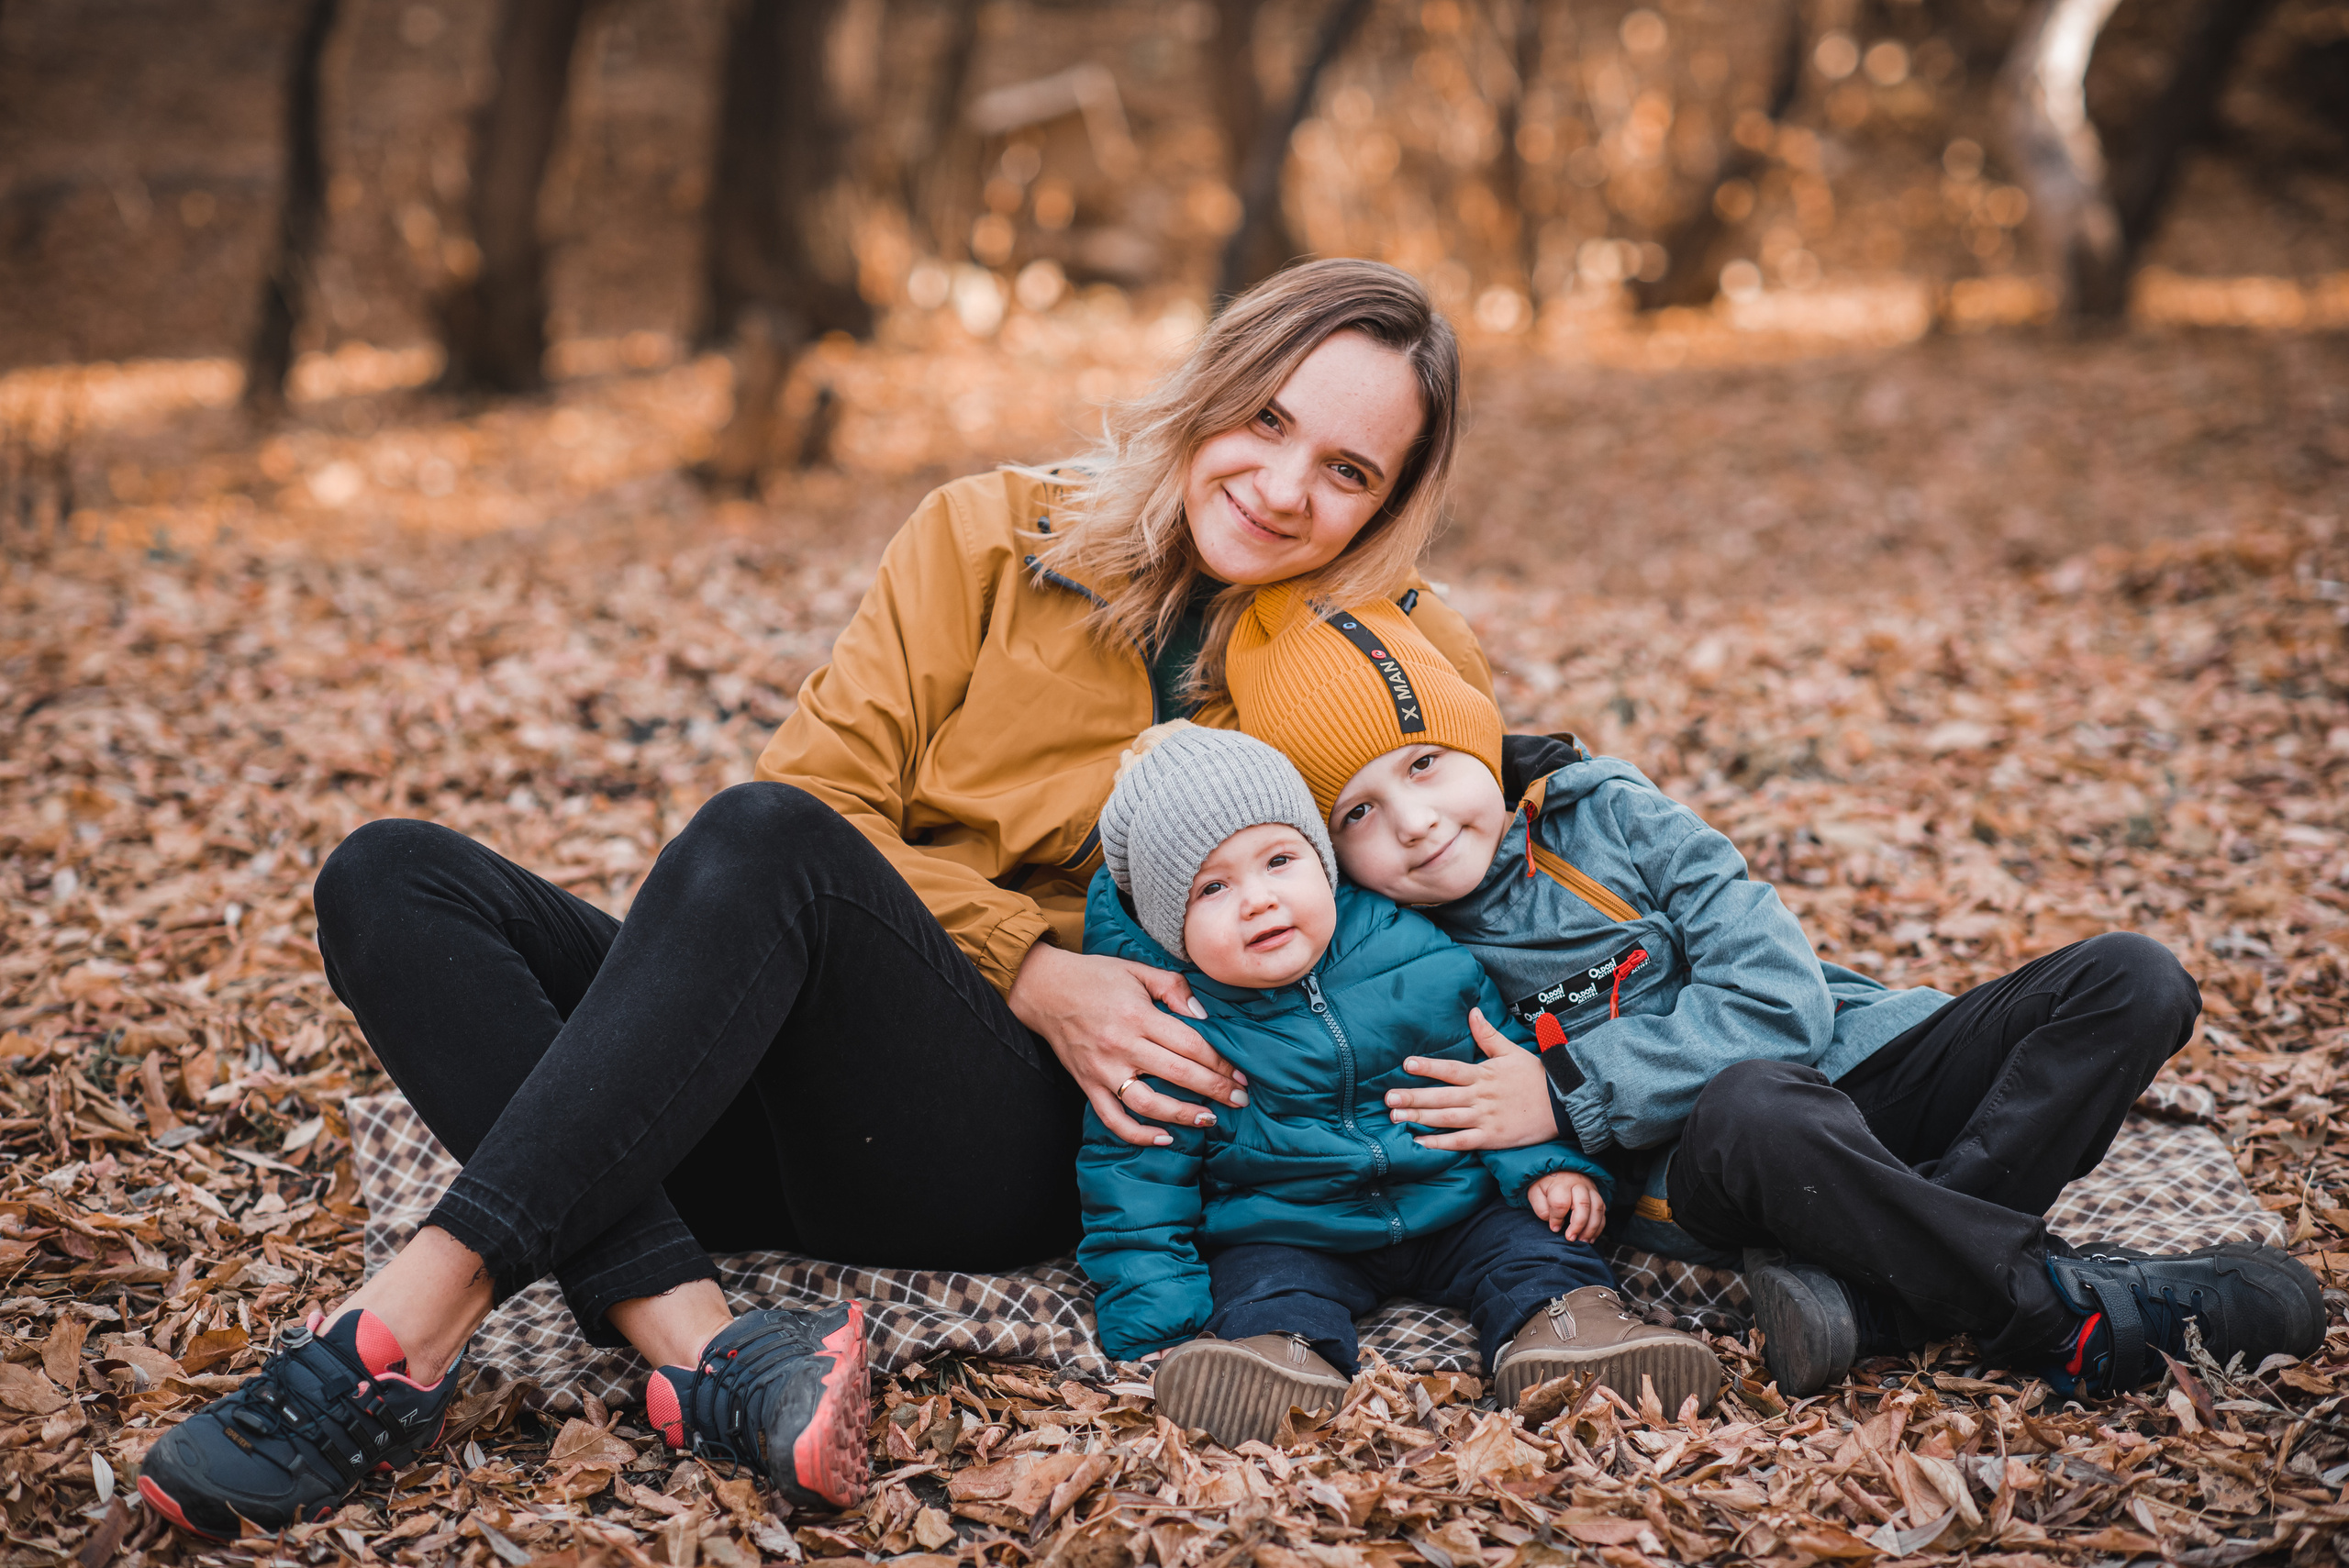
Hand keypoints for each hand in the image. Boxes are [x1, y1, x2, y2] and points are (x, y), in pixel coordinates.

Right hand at [1008, 943, 1247, 1146]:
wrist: (1043, 989)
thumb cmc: (1095, 977)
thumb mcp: (1138, 970)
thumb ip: (1174, 988)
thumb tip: (1204, 1016)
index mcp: (1137, 1014)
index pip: (1190, 1044)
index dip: (1220, 1062)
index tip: (1241, 1074)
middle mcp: (1120, 1045)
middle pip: (1177, 1073)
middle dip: (1215, 1089)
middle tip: (1241, 1099)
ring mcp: (1101, 1069)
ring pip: (1147, 1103)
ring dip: (1182, 1115)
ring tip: (1209, 1119)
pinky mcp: (1087, 1085)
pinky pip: (1112, 1118)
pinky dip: (1138, 1134)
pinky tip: (1163, 1138)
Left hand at [1384, 1008, 1556, 1150]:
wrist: (1563, 1104)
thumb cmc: (1535, 1076)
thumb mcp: (1512, 1051)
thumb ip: (1488, 1034)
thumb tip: (1472, 1011)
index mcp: (1484, 1074)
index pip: (1451, 1069)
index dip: (1428, 1067)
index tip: (1406, 1064)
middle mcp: (1481, 1096)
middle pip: (1442, 1097)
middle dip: (1413, 1098)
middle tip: (1388, 1099)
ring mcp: (1486, 1118)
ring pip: (1447, 1119)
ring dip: (1420, 1119)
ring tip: (1396, 1118)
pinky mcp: (1492, 1138)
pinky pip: (1462, 1142)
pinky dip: (1440, 1144)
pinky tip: (1420, 1143)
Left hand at [1527, 1170, 1606, 1241]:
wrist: (1559, 1169)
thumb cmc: (1546, 1184)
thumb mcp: (1536, 1192)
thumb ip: (1541, 1208)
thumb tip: (1554, 1224)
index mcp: (1560, 1183)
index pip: (1560, 1203)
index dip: (1557, 1218)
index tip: (1554, 1228)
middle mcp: (1578, 1184)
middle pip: (1583, 1205)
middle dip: (1578, 1225)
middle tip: (1571, 1238)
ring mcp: (1590, 1189)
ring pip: (1597, 1208)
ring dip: (1592, 1228)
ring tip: (1583, 1241)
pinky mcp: (1597, 1195)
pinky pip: (1603, 1211)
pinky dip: (1599, 1226)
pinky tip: (1591, 1237)